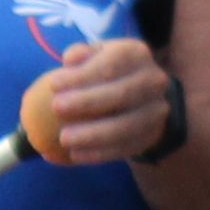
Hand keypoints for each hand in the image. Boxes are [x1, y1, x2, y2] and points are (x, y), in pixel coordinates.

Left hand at [27, 33, 179, 168]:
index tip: (53, 84)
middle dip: (87, 102)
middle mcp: (154, 81)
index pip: (110, 65)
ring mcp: (156, 111)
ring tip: (64, 139)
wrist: (143, 97)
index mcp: (136, 54)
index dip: (82, 76)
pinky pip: (125, 148)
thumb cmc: (108, 72)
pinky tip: (76, 155)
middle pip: (122, 94)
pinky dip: (99, 154)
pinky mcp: (151, 136)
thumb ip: (81, 55)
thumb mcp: (96, 56)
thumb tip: (69, 61)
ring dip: (93, 134)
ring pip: (126, 126)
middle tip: (57, 108)